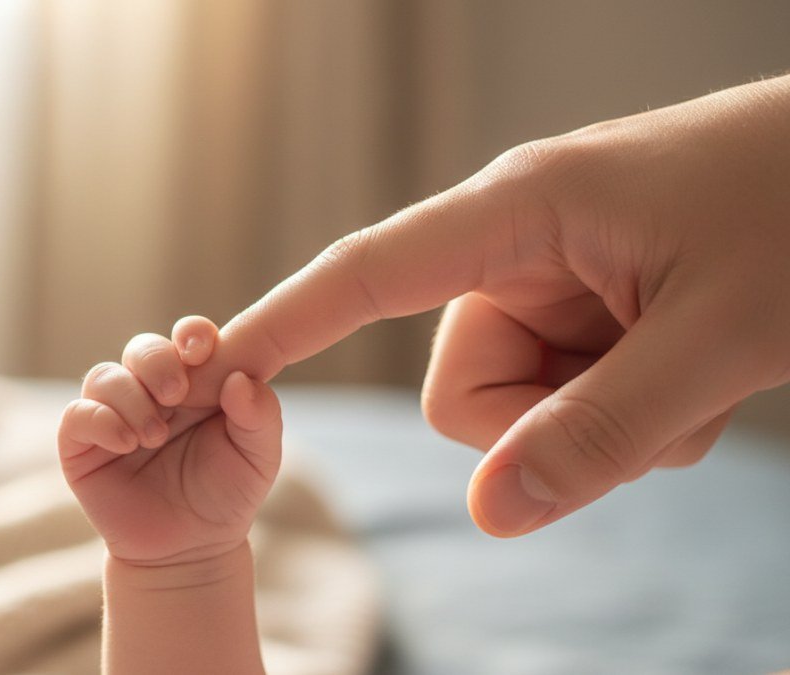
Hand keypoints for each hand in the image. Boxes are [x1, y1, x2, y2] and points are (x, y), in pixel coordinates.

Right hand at [58, 316, 281, 565]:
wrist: (190, 550)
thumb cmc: (226, 495)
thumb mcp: (258, 457)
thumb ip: (260, 415)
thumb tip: (240, 379)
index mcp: (196, 382)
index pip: (188, 338)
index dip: (192, 333)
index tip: (201, 349)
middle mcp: (150, 391)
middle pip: (142, 348)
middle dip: (157, 362)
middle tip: (176, 395)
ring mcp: (113, 415)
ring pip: (105, 376)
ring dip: (131, 399)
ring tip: (153, 437)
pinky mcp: (82, 445)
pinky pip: (77, 414)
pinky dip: (101, 420)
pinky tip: (126, 444)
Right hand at [182, 74, 789, 536]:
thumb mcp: (717, 343)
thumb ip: (600, 435)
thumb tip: (490, 513)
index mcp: (519, 211)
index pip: (367, 275)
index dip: (287, 323)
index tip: (221, 363)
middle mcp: (516, 241)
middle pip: (461, 385)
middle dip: (542, 427)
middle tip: (652, 411)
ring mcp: (553, 274)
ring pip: (515, 401)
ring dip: (598, 423)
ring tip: (694, 380)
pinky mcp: (587, 302)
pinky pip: (562, 392)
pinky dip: (624, 411)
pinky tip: (696, 375)